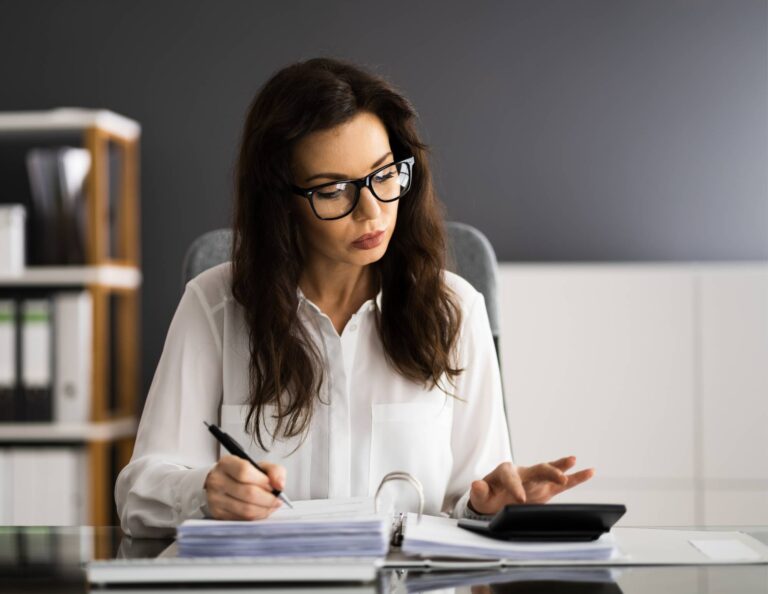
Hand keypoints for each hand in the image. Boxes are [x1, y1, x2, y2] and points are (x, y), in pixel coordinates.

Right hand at [204, 455, 285, 520]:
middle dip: (268, 498)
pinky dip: (257, 516)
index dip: (262, 480)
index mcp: (226, 464)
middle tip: (276, 498)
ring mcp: (215, 499)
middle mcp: (217, 480)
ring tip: (271, 505)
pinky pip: (243, 519)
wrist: (222, 484)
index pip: (244, 471)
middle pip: (248, 493)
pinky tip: (261, 510)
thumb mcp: (259, 466)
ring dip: (265, 509)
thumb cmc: (242, 475)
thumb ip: (274, 471)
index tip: (271, 485)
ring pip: (246, 509)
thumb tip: (280, 485)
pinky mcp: (218, 514)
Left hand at [468, 456, 594, 514]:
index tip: (520, 500)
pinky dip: (576, 477)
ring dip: (561, 467)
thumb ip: (479, 491)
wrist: (496, 500)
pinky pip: (563, 482)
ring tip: (573, 460)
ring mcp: (536, 479)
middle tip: (559, 478)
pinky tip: (590, 471)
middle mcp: (523, 472)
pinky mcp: (546, 488)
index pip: (511, 477)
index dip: (515, 487)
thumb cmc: (488, 497)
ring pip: (550, 471)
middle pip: (536, 469)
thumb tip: (476, 484)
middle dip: (548, 472)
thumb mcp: (480, 496)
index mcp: (505, 472)